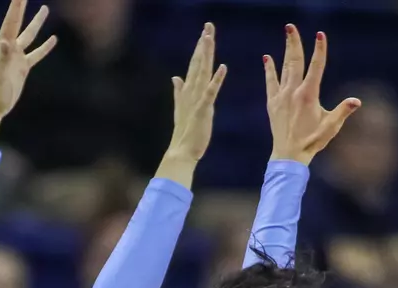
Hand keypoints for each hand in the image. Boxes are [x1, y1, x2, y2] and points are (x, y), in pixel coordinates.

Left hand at [0, 0, 56, 142]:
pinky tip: (54, 39)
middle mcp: (9, 48)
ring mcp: (17, 57)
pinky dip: (45, 47)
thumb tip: (5, 41)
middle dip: (22, 7)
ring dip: (37, 22)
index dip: (16, 6)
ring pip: (30, 35)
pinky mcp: (23, 67)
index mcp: (2, 46)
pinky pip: (37, 54)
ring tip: (45, 8)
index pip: (11, 21)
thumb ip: (3, 58)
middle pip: (18, 22)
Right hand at [158, 24, 226, 182]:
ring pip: (202, 72)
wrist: (181, 151)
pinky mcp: (202, 109)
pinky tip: (222, 67)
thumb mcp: (182, 108)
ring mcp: (196, 100)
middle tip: (208, 26)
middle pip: (198, 63)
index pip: (195, 65)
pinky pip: (211, 92)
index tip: (204, 33)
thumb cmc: (185, 132)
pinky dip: (216, 79)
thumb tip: (175, 77)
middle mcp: (191, 92)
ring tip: (210, 38)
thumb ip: (179, 91)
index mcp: (188, 91)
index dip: (199, 48)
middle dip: (203, 44)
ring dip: (206, 55)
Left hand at [264, 26, 359, 165]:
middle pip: (295, 61)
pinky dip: (269, 70)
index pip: (316, 66)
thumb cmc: (312, 141)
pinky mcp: (273, 103)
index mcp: (308, 95)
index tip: (320, 35)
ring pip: (283, 68)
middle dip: (294, 42)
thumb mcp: (331, 126)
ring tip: (286, 34)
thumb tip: (357, 101)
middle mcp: (293, 92)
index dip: (319, 50)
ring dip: (285, 50)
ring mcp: (281, 96)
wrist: (288, 155)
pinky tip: (267, 58)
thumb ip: (343, 111)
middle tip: (290, 27)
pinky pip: (270, 82)